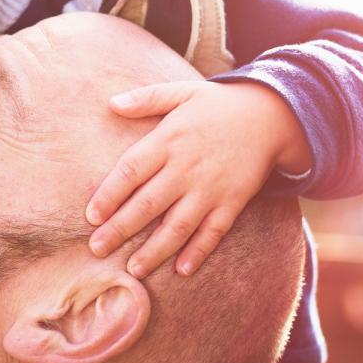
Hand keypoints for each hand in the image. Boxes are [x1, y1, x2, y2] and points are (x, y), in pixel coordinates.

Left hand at [86, 79, 310, 278]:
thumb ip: (146, 99)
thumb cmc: (218, 105)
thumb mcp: (181, 92)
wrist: (272, 115)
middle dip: (120, 230)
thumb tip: (111, 103)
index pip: (131, 171)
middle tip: (97, 250)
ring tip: (133, 270)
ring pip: (178, 225)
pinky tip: (182, 270)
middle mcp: (187, 168)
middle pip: (148, 204)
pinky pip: (214, 231)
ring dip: (155, 250)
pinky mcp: (232, 202)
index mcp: (169, 140)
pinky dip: (199, 251)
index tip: (91, 216)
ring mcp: (211, 188)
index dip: (109, 195)